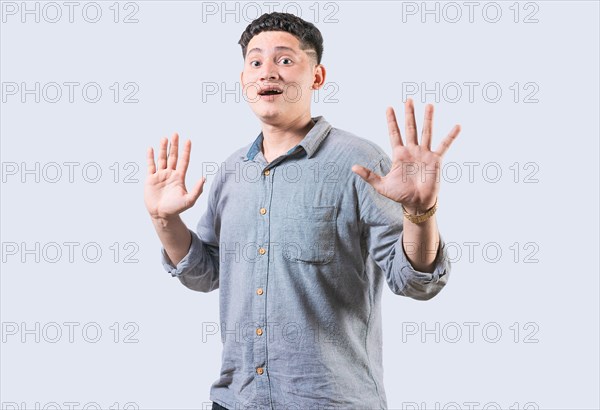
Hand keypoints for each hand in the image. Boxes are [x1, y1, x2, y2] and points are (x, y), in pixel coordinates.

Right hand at [144, 133, 205, 220]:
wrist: (162, 215)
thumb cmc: (176, 209)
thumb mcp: (189, 200)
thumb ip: (197, 190)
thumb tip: (204, 178)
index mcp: (179, 177)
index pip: (184, 161)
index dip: (186, 151)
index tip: (188, 140)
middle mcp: (170, 174)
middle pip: (173, 157)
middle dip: (174, 146)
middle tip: (176, 134)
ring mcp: (160, 175)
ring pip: (162, 159)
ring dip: (163, 148)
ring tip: (164, 138)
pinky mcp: (150, 179)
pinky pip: (150, 166)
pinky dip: (150, 157)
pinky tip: (150, 148)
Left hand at [351, 98, 460, 213]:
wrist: (416, 204)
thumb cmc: (400, 195)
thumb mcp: (382, 185)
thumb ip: (369, 175)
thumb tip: (353, 167)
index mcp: (399, 155)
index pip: (394, 133)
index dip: (391, 121)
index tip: (388, 108)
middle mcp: (412, 151)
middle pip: (410, 128)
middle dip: (409, 114)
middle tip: (408, 99)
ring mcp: (424, 154)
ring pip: (426, 132)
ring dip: (428, 119)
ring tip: (429, 105)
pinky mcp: (435, 160)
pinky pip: (444, 145)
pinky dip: (451, 136)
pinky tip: (457, 126)